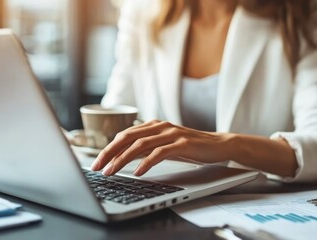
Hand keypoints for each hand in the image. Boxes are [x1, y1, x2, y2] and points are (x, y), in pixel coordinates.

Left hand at [90, 120, 232, 175]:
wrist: (219, 144)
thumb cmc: (191, 146)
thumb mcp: (165, 144)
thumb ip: (147, 147)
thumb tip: (123, 156)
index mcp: (153, 125)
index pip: (124, 135)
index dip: (108, 148)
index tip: (97, 162)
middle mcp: (160, 126)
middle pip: (127, 137)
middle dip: (109, 153)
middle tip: (97, 167)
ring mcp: (171, 133)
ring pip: (140, 145)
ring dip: (123, 159)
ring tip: (112, 171)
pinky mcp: (182, 144)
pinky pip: (160, 153)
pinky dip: (146, 163)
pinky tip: (138, 172)